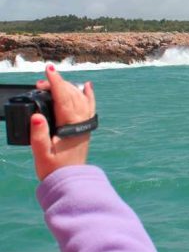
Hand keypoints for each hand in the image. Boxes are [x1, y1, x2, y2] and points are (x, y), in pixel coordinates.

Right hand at [31, 65, 95, 180]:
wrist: (70, 181)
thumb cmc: (54, 169)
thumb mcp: (41, 153)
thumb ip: (38, 134)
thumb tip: (36, 116)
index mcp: (70, 125)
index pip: (63, 97)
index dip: (55, 82)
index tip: (48, 70)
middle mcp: (81, 121)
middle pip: (71, 94)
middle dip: (57, 84)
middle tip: (40, 83)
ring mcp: (85, 123)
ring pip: (80, 98)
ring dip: (67, 87)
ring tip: (53, 83)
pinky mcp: (85, 127)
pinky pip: (89, 106)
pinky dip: (88, 95)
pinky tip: (87, 86)